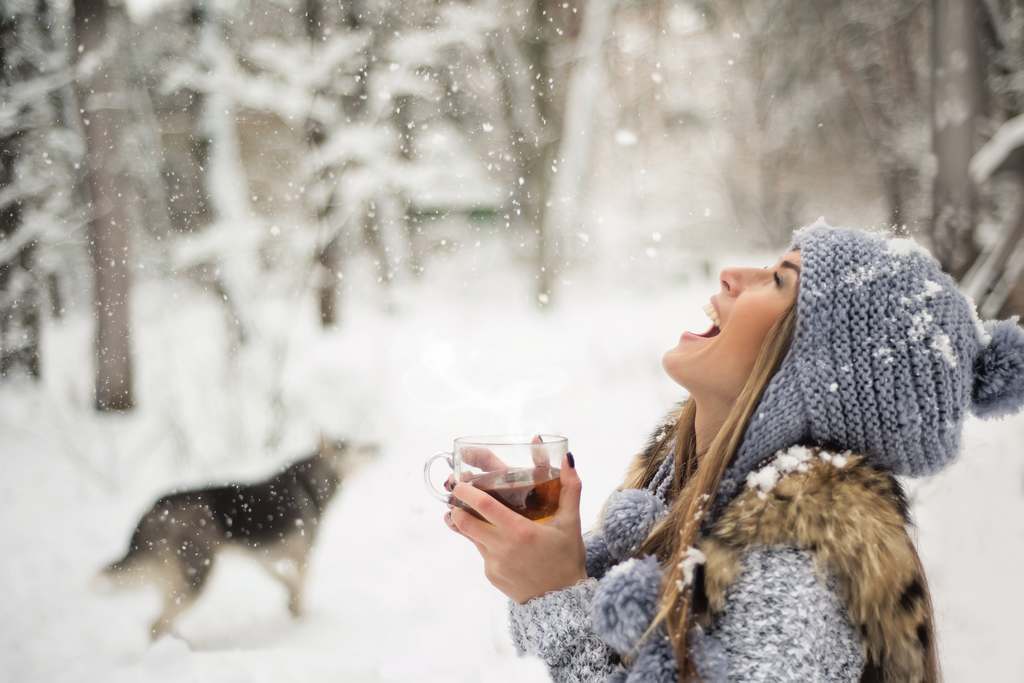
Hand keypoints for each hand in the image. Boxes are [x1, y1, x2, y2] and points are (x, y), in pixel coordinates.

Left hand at [443, 449, 586, 604]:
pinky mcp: (491, 575)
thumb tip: (569, 458)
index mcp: (520, 531)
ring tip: (467, 512)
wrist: (562, 601)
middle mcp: (502, 547)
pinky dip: (484, 542)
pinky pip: (482, 553)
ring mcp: (494, 563)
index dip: (467, 493)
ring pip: (471, 537)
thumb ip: (570, 488)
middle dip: (457, 507)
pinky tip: (497, 539)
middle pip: (465, 522)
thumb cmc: (567, 558)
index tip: (460, 483)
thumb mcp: (571, 522)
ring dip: (468, 523)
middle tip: (457, 496)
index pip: (484, 506)